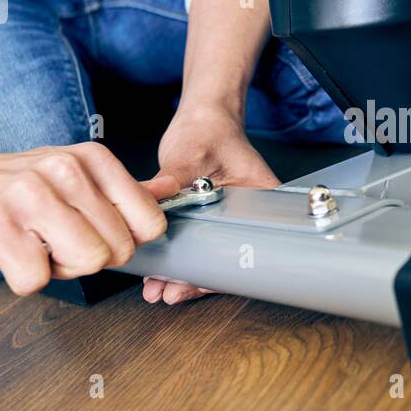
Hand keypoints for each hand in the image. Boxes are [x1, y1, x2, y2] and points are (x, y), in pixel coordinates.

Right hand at [0, 141, 178, 294]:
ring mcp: (29, 194)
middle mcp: (65, 171)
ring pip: (87, 262)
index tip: (91, 234)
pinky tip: (7, 254)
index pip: (150, 223)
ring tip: (31, 247)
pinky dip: (22, 279)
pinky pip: (35, 278)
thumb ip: (116, 193)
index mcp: (91, 160)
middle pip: (119, 250)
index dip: (123, 242)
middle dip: (89, 260)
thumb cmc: (9, 187)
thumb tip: (168, 199)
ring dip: (58, 270)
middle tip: (52, 243)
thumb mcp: (70, 175)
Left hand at [145, 104, 278, 304]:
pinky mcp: (203, 219)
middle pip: (226, 259)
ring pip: (208, 258)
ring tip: (156, 289)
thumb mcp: (190, 154)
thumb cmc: (210, 129)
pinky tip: (156, 274)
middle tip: (168, 292)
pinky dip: (176, 260)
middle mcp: (245, 215)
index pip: (244, 246)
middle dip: (195, 281)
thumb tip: (151, 200)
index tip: (194, 283)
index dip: (218, 271)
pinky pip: (194, 246)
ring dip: (183, 275)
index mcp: (260, 200)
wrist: (203, 118)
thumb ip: (172, 180)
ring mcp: (224, 219)